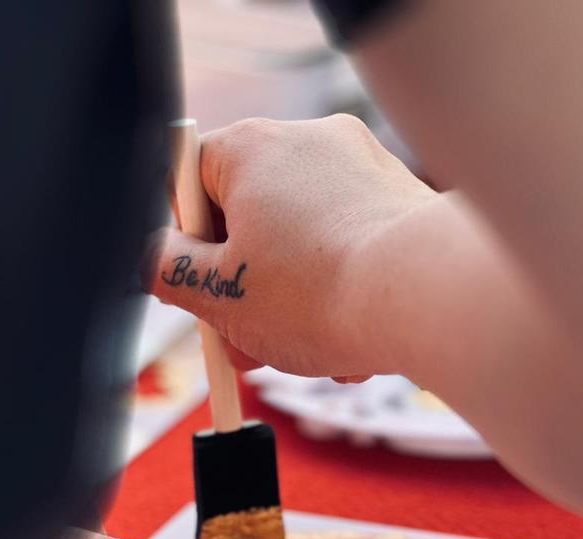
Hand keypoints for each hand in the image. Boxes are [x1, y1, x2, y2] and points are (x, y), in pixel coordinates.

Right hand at [141, 114, 435, 380]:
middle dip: (246, 289)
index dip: (187, 244)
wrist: (429, 300)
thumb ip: (167, 271)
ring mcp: (364, 167)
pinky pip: (352, 248)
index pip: (190, 180)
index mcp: (253, 148)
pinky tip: (353, 344)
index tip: (198, 289)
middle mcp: (310, 142)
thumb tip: (154, 258)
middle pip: (252, 217)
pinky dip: (344, 293)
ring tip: (307, 354)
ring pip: (305, 242)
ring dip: (295, 303)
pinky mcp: (404, 201)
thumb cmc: (320, 293)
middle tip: (244, 343)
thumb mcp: (221, 294)